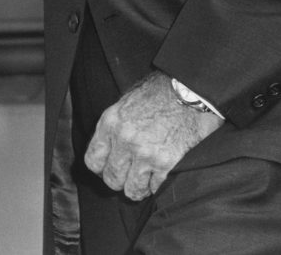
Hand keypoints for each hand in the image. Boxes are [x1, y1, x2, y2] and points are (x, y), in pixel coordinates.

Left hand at [84, 72, 223, 199]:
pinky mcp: (165, 162)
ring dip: (138, 188)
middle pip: (111, 178)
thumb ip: (115, 127)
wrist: (188, 90)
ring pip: (131, 189)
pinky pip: (154, 187)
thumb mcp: (126, 103)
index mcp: (110, 123)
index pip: (92, 160)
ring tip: (143, 181)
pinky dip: (156, 186)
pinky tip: (158, 177)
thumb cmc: (159, 92)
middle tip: (128, 176)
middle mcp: (124, 140)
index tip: (109, 168)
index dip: (101, 168)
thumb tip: (109, 148)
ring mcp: (144, 153)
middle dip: (120, 181)